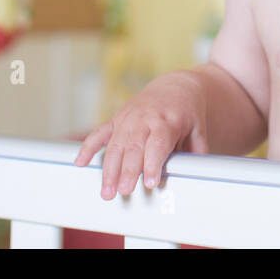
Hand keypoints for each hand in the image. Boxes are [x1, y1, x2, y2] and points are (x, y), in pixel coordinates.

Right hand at [72, 72, 209, 199]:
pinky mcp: (117, 119)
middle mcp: (145, 119)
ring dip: (109, 169)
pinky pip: (99, 133)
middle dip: (127, 171)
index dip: (152, 164)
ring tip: (106, 191)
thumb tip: (199, 174)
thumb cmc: (187, 112)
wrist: (176, 87)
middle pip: (134, 147)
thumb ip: (197, 152)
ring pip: (115, 145)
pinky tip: (80, 163)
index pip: (158, 144)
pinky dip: (88, 147)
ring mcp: (128, 118)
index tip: (149, 182)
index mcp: (167, 121)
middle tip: (123, 191)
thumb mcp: (198, 129)